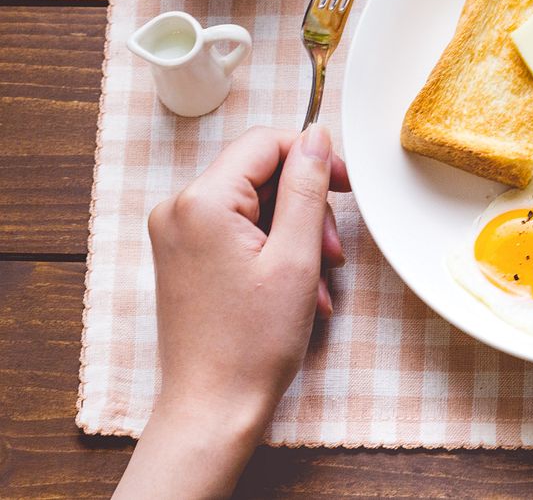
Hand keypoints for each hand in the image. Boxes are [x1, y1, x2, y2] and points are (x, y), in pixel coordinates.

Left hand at [115, 125, 350, 498]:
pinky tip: (295, 290)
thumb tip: (317, 137)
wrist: (213, 405)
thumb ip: (307, 188)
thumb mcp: (297, 257)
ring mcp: (176, 235)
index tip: (346, 187)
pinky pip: (237, 232)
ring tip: (316, 282)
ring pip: (253, 206)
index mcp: (203, 201)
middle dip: (305, 207)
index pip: (264, 144)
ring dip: (294, 235)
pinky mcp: (182, 257)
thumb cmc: (253, 342)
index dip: (313, 157)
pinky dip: (272, 252)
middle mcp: (178, 209)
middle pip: (259, 175)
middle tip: (331, 253)